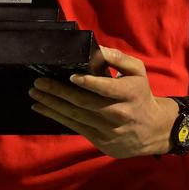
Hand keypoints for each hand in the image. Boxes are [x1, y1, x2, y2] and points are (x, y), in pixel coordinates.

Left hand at [29, 46, 176, 158]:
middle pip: (85, 103)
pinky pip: (75, 127)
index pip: (106, 88)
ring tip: (35, 94)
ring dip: (52, 105)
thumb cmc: (140, 95)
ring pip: (76, 116)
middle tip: (39, 82)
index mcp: (129, 93)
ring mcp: (109, 130)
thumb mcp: (137, 72)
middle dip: (58, 92)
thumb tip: (94, 48)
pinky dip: (56, 117)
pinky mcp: (101, 141)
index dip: (88, 82)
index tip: (70, 75)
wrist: (153, 130)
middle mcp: (119, 113)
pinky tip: (42, 108)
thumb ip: (117, 57)